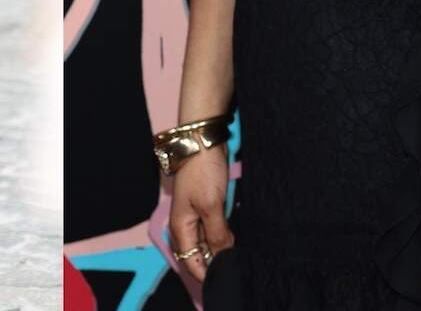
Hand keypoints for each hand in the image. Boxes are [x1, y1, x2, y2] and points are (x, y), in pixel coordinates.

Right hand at [166, 147, 233, 283]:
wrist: (203, 143)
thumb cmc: (202, 172)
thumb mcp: (211, 206)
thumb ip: (216, 234)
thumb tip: (223, 257)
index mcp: (181, 229)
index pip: (190, 262)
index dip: (206, 274)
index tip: (226, 278)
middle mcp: (186, 226)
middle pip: (199, 254)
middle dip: (216, 262)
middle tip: (237, 266)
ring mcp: (196, 217)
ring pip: (208, 243)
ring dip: (221, 248)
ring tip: (239, 255)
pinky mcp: (207, 208)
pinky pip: (214, 230)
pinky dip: (223, 236)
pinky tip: (236, 238)